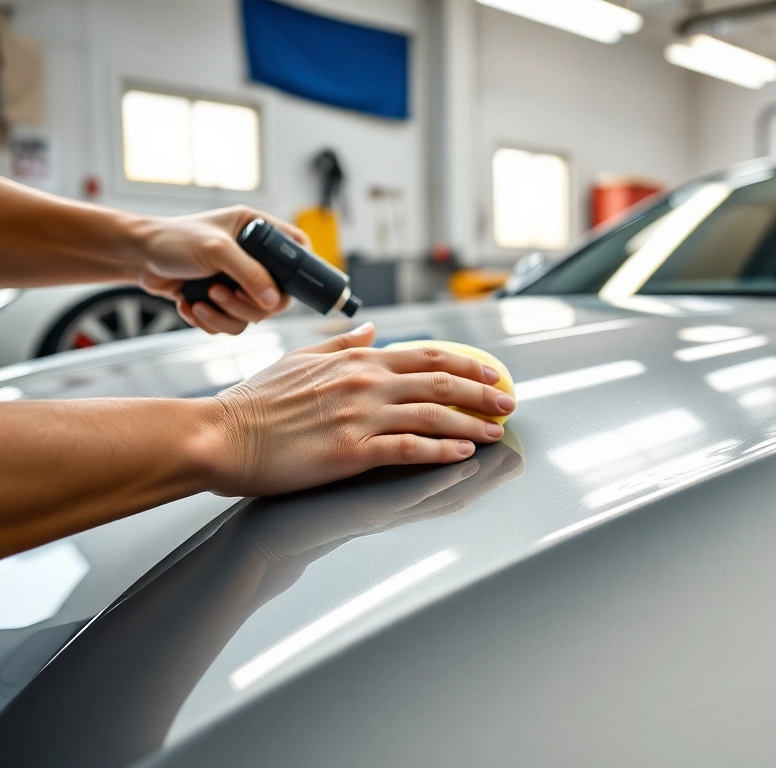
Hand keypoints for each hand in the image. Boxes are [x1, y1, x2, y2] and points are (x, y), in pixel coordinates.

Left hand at [135, 206, 309, 334]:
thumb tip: (275, 302)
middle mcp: (253, 256)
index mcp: (258, 231)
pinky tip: (190, 306)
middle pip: (277, 295)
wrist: (136, 257)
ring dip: (225, 316)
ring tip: (201, 301)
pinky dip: (211, 322)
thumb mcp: (216, 251)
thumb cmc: (173, 240)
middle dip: (248, 304)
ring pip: (253, 315)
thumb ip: (250, 274)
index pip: (298, 250)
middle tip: (223, 295)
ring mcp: (238, 280)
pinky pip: (232, 323)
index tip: (285, 288)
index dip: (300, 272)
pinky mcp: (222, 299)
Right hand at [200, 323, 516, 496]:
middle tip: (510, 401)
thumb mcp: (299, 359)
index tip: (492, 373)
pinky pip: (408, 449)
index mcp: (355, 360)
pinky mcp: (350, 452)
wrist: (219, 436)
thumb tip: (372, 328)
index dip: (467, 364)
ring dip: (472, 423)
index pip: (426, 354)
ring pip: (433, 415)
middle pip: (440, 381)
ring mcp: (359, 416)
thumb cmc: (254, 403)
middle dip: (483, 391)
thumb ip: (341, 343)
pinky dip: (441, 450)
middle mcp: (363, 383)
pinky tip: (463, 454)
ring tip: (497, 431)